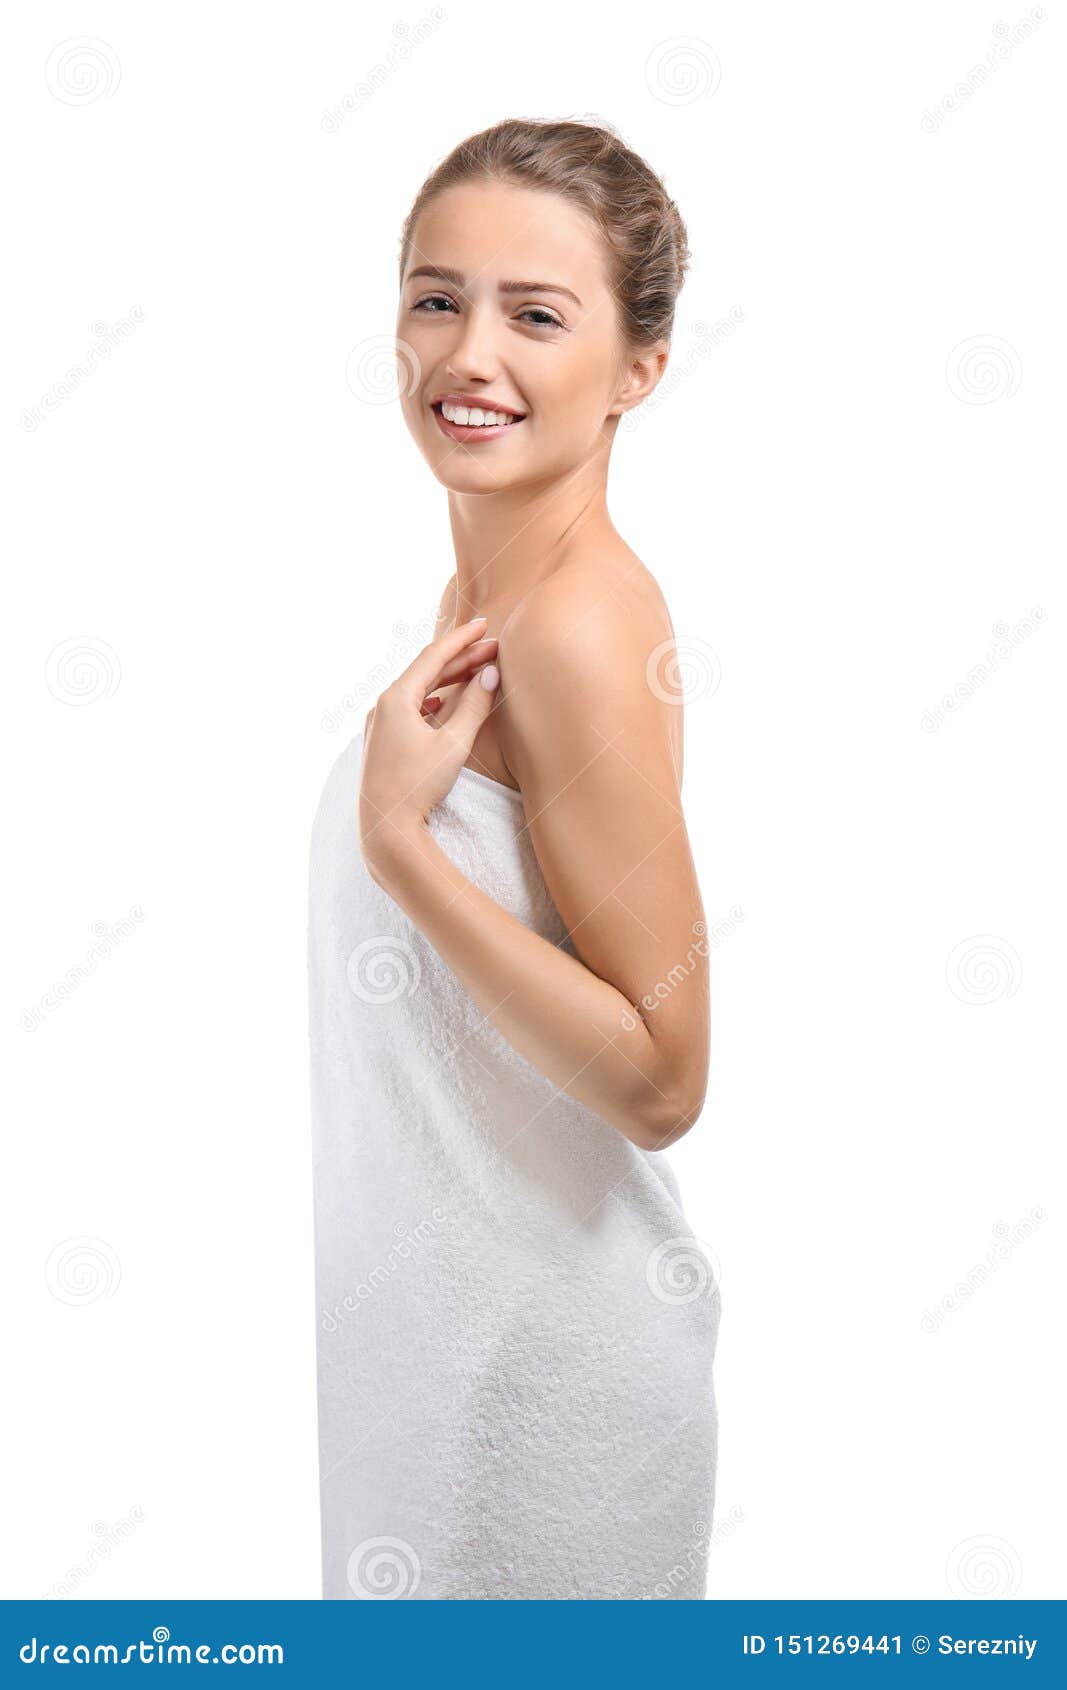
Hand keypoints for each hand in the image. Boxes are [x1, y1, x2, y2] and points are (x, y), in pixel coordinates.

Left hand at [358, 617, 500, 872]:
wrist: (386, 829)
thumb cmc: (418, 787)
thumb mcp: (453, 744)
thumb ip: (473, 706)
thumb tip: (490, 674)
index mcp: (395, 699)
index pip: (434, 657)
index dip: (462, 639)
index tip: (485, 625)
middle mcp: (382, 706)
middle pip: (427, 672)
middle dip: (461, 659)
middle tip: (493, 647)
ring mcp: (380, 724)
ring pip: (419, 690)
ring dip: (449, 680)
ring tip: (477, 669)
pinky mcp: (383, 741)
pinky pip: (411, 708)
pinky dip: (434, 699)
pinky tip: (444, 700)